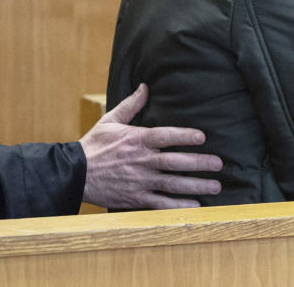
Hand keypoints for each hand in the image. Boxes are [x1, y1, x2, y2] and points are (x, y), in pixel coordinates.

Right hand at [79, 83, 222, 208]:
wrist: (74, 173)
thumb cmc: (94, 145)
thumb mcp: (110, 120)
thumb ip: (131, 105)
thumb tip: (145, 86)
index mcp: (136, 139)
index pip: (164, 136)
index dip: (184, 135)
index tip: (202, 137)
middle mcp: (141, 160)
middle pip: (175, 161)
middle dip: (199, 163)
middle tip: (218, 164)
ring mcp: (139, 181)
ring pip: (172, 184)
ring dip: (196, 185)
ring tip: (215, 186)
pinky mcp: (135, 198)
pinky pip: (160, 203)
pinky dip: (178, 205)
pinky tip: (195, 206)